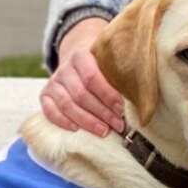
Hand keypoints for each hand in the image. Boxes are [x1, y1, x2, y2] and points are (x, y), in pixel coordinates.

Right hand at [41, 17, 124, 136]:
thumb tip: (141, 96)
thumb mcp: (109, 62)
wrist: (77, 61)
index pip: (92, 77)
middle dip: (101, 112)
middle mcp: (64, 68)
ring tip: (104, 131)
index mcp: (81, 55)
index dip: (108, 95)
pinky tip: (76, 130)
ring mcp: (53, 82)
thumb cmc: (100, 66)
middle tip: (118, 125)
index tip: (122, 109)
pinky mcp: (45, 95)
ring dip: (86, 120)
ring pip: (67, 104)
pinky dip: (62, 121)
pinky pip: (49, 111)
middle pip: (81, 94)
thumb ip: (120, 73)